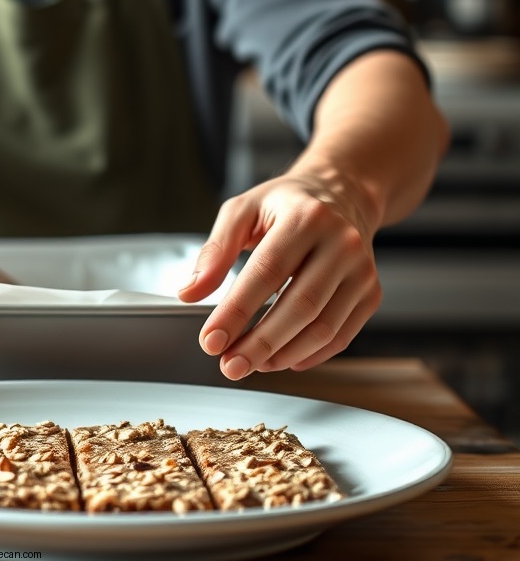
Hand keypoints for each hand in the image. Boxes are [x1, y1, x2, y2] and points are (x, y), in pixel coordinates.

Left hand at [178, 172, 381, 379]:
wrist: (341, 195)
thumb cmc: (285, 204)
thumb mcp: (242, 211)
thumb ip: (215, 250)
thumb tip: (190, 292)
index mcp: (304, 217)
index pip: (266, 272)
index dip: (236, 311)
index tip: (211, 340)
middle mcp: (340, 243)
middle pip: (299, 306)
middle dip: (260, 343)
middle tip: (229, 365)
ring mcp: (362, 270)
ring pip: (323, 327)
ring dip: (283, 354)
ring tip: (251, 364)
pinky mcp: (371, 292)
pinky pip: (341, 334)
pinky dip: (310, 354)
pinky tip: (282, 359)